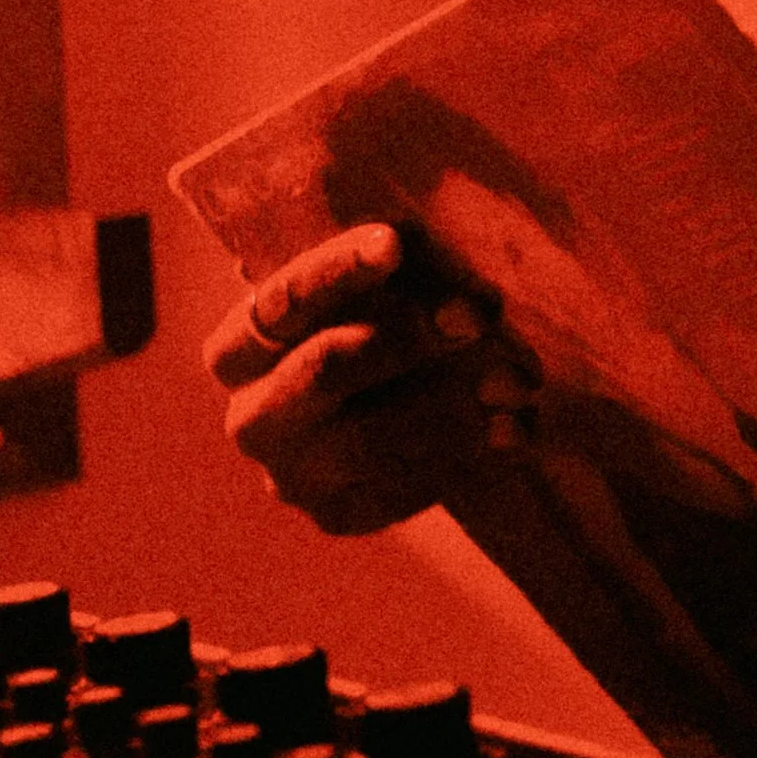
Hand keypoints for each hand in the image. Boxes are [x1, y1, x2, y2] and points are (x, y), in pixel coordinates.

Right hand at [203, 221, 504, 536]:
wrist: (396, 406)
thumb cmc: (383, 320)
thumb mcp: (383, 281)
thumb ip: (407, 267)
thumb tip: (459, 296)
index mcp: (239, 347)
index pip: (282, 302)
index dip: (337, 269)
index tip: (395, 243)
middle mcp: (252, 417)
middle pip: (325, 369)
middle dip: (407, 338)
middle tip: (476, 318)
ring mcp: (292, 476)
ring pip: (373, 439)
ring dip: (453, 402)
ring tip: (517, 377)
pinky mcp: (341, 515)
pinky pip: (406, 488)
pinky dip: (470, 453)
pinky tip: (517, 425)